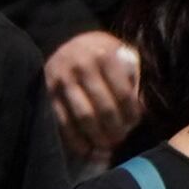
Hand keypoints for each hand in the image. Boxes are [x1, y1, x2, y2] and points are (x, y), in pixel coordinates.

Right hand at [49, 29, 148, 161]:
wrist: (64, 39)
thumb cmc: (101, 51)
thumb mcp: (122, 54)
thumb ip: (133, 78)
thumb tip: (140, 109)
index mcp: (104, 57)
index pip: (124, 93)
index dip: (132, 113)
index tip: (135, 124)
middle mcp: (81, 67)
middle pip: (103, 108)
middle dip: (115, 129)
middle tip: (120, 140)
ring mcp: (61, 80)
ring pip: (82, 116)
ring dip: (96, 136)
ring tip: (106, 146)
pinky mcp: (47, 92)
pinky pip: (61, 119)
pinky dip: (73, 138)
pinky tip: (84, 148)